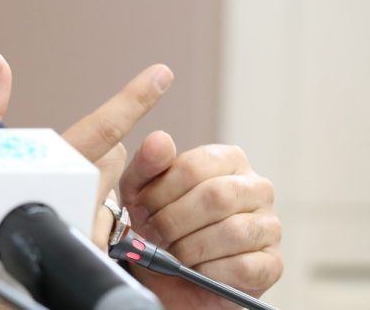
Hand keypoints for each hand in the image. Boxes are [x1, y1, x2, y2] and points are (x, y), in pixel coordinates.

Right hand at [61, 64, 173, 246]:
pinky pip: (109, 230)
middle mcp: (69, 203)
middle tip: (60, 166)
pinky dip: (90, 223)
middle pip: (113, 158)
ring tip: (52, 205)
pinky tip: (59, 229)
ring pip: (113, 194)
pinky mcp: (90, 260)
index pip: (100, 130)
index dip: (134, 99)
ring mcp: (83, 235)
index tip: (162, 74)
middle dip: (97, 156)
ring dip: (92, 192)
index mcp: (43, 171)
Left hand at [120, 132, 283, 307]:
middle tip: (153, 235)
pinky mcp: (272, 264)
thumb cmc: (158, 222)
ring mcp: (269, 225)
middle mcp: (256, 187)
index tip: (142, 209)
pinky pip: (244, 267)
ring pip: (232, 232)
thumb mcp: (140, 190)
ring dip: (190, 247)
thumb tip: (160, 139)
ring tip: (172, 253)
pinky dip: (210, 271)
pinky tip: (196, 270)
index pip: (194, 166)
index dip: (161, 192)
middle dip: (174, 220)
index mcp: (227, 159)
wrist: (168, 273)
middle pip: (215, 197)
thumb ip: (147, 163)